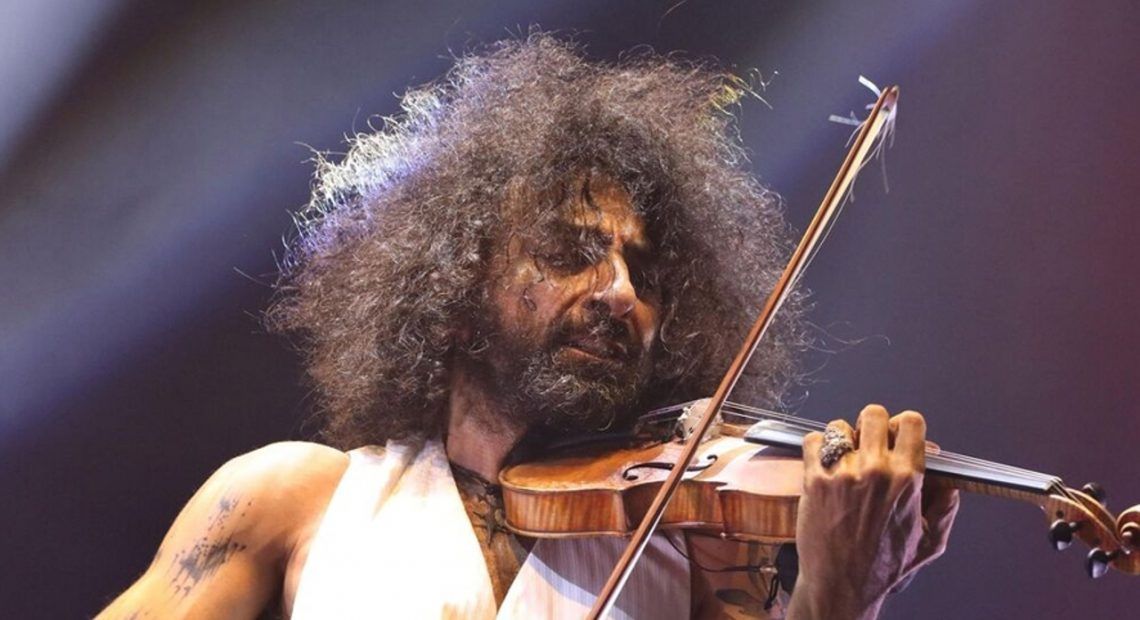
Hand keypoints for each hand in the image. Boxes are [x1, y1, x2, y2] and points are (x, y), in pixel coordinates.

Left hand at [787, 405, 958, 619]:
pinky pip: (812, 441)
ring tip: (843, 459)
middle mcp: (876, 469)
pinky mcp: (814, 479)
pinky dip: (816, 448)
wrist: (842, 584)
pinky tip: (822, 465)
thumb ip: (945, 508)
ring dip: (842, 439)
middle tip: (867, 444)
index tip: (895, 437)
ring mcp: (842, 473)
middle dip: (871, 427)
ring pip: (839, 426)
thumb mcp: (930, 542)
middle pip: (874, 415)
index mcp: (908, 478)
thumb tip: (952, 483)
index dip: (902, 426)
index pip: (910, 423)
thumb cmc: (884, 566)